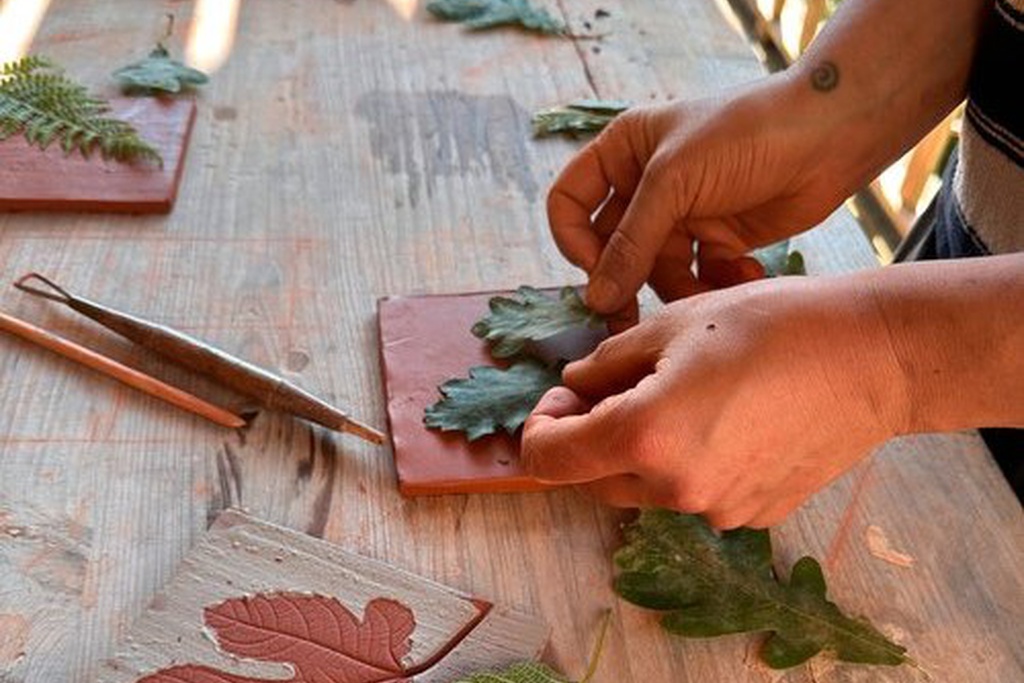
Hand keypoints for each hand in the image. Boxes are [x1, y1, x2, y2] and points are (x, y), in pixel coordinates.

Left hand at [520, 275, 908, 528]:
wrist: (871, 359)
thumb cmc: (771, 326)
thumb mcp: (672, 325)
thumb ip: (605, 362)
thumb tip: (573, 384)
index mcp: (645, 437)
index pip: (547, 459)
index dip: (541, 426)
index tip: (563, 395)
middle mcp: (675, 489)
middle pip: (592, 479)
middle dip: (586, 436)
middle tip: (611, 386)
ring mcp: (717, 511)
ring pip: (644, 488)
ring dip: (638, 450)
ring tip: (677, 395)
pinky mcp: (753, 517)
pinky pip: (694, 495)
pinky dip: (687, 464)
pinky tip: (725, 419)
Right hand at [548, 74, 863, 324]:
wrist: (828, 135)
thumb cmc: (743, 136)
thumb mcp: (673, 183)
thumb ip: (630, 243)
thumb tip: (595, 299)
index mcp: (623, 153)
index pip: (569, 204)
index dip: (574, 241)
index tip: (596, 270)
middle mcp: (647, 185)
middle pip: (612, 247)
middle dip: (624, 282)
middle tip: (628, 324)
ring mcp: (683, 214)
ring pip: (656, 271)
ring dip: (678, 290)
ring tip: (702, 303)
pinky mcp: (719, 239)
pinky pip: (698, 277)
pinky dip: (715, 285)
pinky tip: (742, 275)